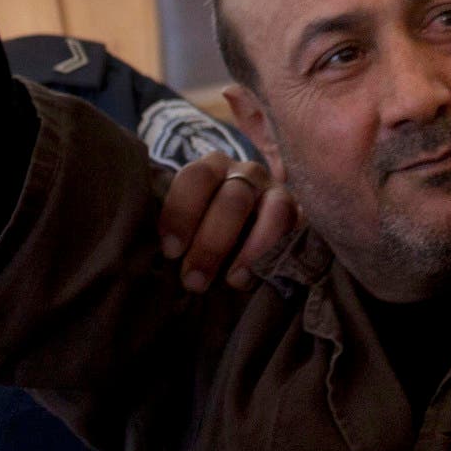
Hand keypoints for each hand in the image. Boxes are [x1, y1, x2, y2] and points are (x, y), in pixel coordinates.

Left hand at [157, 152, 297, 292]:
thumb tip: (152, 259)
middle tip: (194, 280)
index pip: (196, 178)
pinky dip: (268, 251)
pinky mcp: (297, 212)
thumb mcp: (189, 229)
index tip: (170, 251)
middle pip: (231, 198)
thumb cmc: (206, 237)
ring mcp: (274, 191)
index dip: (181, 213)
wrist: (251, 239)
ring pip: (269, 210)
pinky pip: (289, 223)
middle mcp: (244, 173)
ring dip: (246, 249)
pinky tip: (250, 276)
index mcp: (211, 170)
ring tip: (229, 281)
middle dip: (211, 243)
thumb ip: (176, 234)